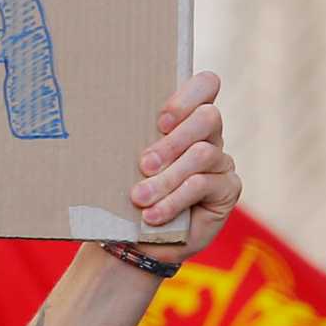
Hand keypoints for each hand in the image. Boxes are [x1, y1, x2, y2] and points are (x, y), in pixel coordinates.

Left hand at [132, 70, 237, 257]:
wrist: (135, 238)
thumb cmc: (125, 193)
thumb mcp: (123, 164)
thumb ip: (127, 141)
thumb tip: (97, 121)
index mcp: (183, 119)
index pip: (205, 86)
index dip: (188, 96)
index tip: (161, 121)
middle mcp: (207, 136)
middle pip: (208, 117)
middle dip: (173, 140)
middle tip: (144, 163)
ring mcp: (220, 161)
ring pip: (202, 154)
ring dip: (167, 178)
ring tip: (139, 197)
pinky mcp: (228, 189)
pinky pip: (204, 185)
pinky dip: (174, 201)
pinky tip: (152, 215)